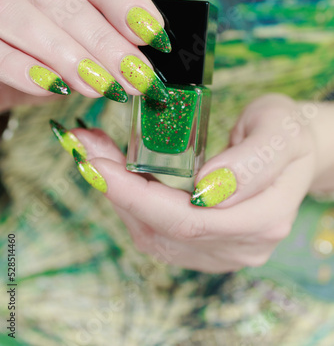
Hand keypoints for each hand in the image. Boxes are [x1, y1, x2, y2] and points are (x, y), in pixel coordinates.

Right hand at [0, 0, 169, 111]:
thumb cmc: (42, 53)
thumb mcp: (77, 41)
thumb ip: (106, 42)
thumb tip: (146, 64)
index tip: (154, 34)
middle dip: (105, 40)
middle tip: (136, 76)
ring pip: (25, 15)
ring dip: (70, 55)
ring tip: (103, 87)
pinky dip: (25, 69)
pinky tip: (54, 87)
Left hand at [60, 93, 316, 272]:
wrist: (295, 150)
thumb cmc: (286, 133)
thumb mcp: (278, 130)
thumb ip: (252, 161)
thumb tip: (207, 188)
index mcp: (263, 218)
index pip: (189, 220)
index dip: (137, 195)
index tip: (99, 163)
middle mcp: (241, 246)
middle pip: (164, 231)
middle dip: (117, 191)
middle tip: (85, 151)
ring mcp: (223, 251)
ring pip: (155, 235)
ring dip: (119, 198)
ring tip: (96, 157)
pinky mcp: (206, 246)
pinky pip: (158, 233)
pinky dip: (132, 204)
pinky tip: (119, 178)